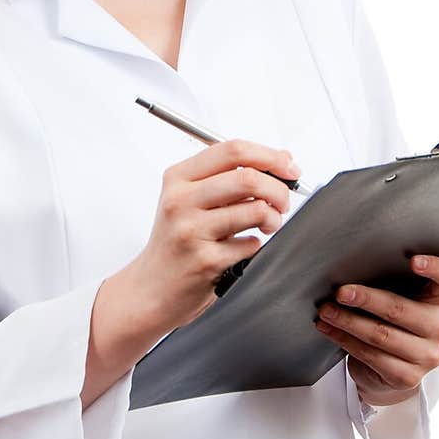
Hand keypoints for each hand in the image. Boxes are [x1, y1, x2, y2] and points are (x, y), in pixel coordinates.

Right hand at [132, 138, 297, 332]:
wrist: (151, 287)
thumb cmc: (176, 241)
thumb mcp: (188, 199)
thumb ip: (226, 177)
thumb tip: (280, 159)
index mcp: (178, 178)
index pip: (232, 150)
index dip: (269, 156)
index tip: (288, 167)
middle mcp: (181, 201)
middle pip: (247, 178)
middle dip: (278, 189)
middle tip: (283, 201)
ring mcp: (191, 231)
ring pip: (255, 210)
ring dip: (273, 218)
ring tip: (267, 224)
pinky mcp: (205, 260)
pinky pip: (251, 244)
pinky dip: (256, 245)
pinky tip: (242, 248)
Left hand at [314, 253, 438, 408]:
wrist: (398, 366)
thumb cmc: (396, 319)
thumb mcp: (402, 296)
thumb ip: (391, 280)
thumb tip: (348, 265)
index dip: (435, 267)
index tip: (413, 261)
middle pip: (401, 310)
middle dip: (366, 299)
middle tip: (340, 292)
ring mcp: (427, 356)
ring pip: (381, 335)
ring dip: (347, 321)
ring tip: (326, 311)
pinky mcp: (407, 377)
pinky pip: (370, 355)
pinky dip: (345, 339)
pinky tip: (329, 329)